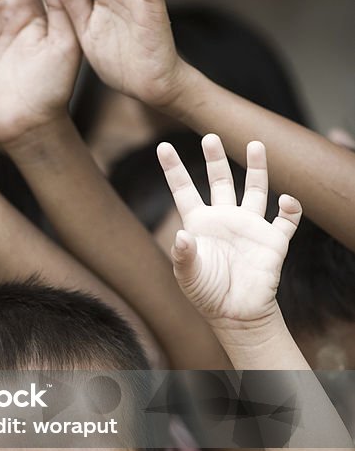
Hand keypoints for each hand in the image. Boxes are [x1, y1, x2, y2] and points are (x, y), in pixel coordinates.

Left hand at [157, 134, 301, 325]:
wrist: (237, 315)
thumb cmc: (208, 294)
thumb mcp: (189, 276)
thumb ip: (184, 256)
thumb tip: (182, 237)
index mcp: (199, 223)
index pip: (184, 189)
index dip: (173, 168)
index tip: (162, 146)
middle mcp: (225, 218)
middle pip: (220, 180)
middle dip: (216, 158)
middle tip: (210, 135)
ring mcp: (250, 226)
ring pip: (255, 189)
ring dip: (257, 168)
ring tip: (255, 144)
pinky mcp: (273, 240)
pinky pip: (286, 218)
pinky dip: (289, 208)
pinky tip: (285, 201)